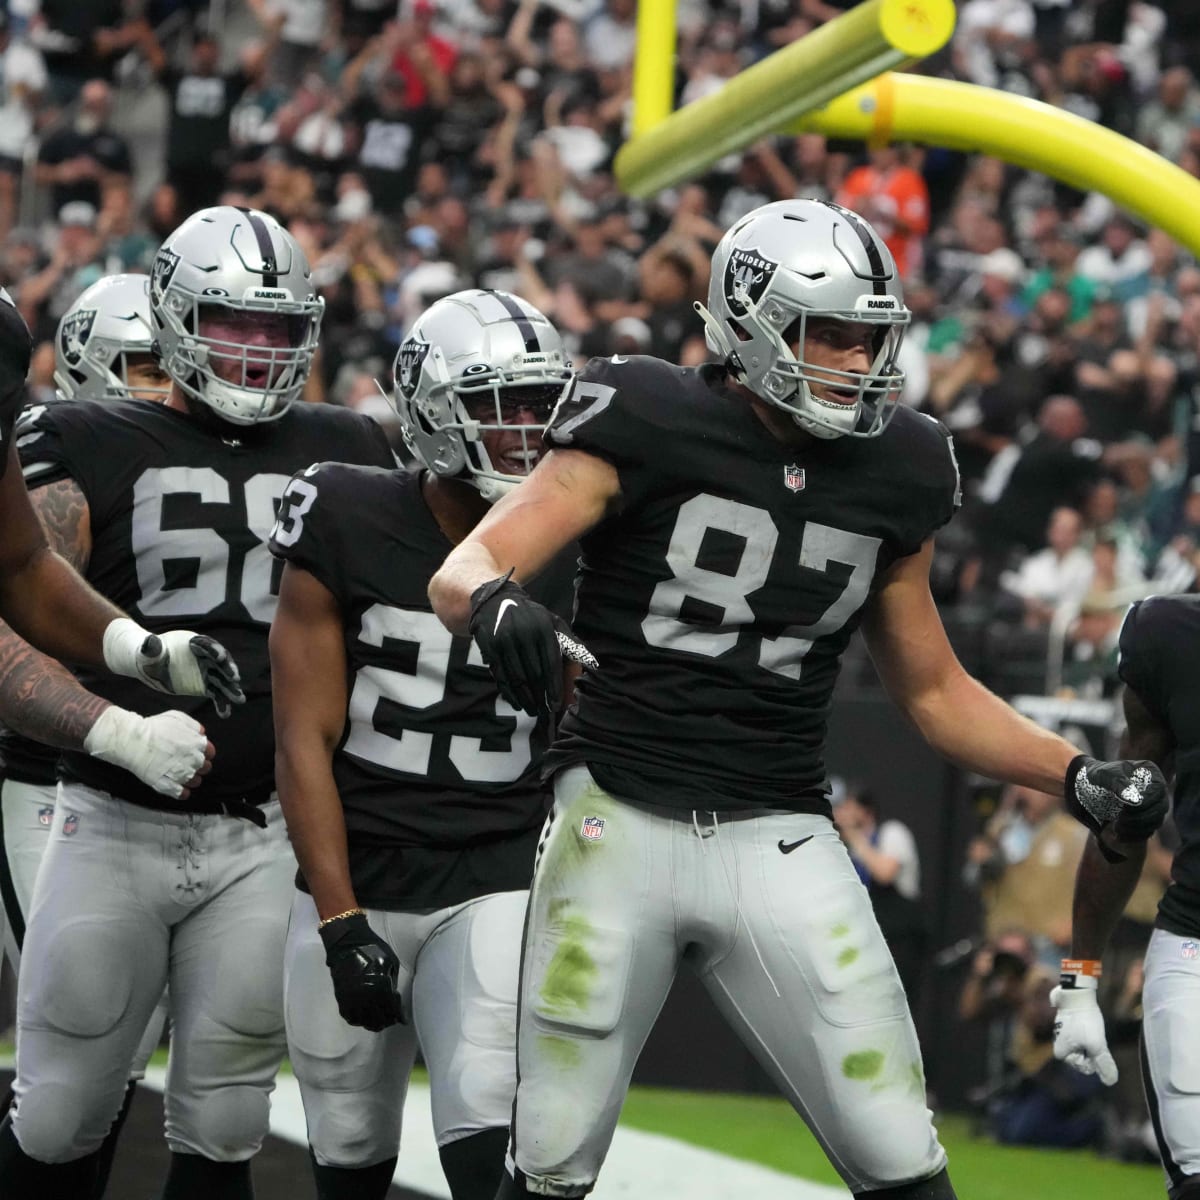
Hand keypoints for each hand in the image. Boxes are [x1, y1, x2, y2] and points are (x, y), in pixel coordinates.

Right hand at [83, 706, 212, 798]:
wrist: (134, 741)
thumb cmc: (155, 727)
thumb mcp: (178, 718)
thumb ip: (194, 726)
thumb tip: (202, 734)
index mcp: (197, 745)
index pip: (210, 753)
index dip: (205, 752)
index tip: (198, 752)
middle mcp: (193, 761)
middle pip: (205, 768)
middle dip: (200, 765)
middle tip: (189, 762)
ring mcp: (181, 775)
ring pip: (195, 782)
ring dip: (192, 779)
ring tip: (183, 774)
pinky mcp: (168, 786)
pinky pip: (182, 794)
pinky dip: (183, 793)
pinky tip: (180, 789)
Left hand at [103, 618, 245, 716]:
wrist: (149, 666)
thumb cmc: (149, 655)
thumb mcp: (148, 652)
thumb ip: (152, 648)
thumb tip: (150, 641)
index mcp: (194, 642)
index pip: (207, 645)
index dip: (214, 650)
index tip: (220, 657)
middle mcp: (205, 657)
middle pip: (220, 662)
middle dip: (228, 670)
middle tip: (235, 678)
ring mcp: (206, 672)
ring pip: (222, 680)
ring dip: (231, 689)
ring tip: (239, 699)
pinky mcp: (204, 685)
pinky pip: (216, 694)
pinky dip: (221, 703)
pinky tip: (225, 713)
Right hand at [319, 913, 405, 1030]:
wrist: (348, 943)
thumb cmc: (374, 950)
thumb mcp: (392, 963)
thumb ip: (393, 983)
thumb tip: (395, 1000)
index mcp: (381, 987)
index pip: (392, 1011)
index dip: (399, 1016)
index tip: (403, 1018)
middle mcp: (366, 998)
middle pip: (379, 1020)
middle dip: (388, 1020)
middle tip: (392, 1019)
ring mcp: (352, 1000)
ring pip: (364, 1022)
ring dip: (373, 1023)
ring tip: (379, 1020)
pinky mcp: (341, 999)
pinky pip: (351, 1017)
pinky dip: (359, 1020)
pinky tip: (365, 1017)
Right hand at [467, 574, 596, 714]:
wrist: (496, 602)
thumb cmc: (532, 618)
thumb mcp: (553, 622)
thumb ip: (571, 643)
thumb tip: (593, 664)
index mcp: (543, 628)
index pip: (551, 663)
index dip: (554, 687)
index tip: (557, 704)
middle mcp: (524, 634)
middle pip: (534, 674)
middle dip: (541, 697)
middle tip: (546, 713)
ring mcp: (505, 641)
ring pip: (517, 678)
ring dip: (526, 699)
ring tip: (533, 711)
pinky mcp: (490, 648)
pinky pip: (501, 676)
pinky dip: (510, 693)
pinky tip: (517, 704)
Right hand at [1051, 984, 1117, 1085]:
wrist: (1076, 993)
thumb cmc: (1085, 1021)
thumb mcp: (1098, 1045)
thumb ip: (1103, 1064)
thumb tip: (1110, 1082)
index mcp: (1061, 1053)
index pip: (1084, 1067)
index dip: (1094, 1058)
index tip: (1093, 1043)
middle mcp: (1058, 1044)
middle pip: (1083, 1056)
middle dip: (1092, 1049)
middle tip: (1093, 1035)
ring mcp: (1061, 1032)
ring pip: (1082, 1044)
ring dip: (1090, 1039)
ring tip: (1091, 1027)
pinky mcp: (1065, 1021)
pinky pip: (1079, 1033)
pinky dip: (1085, 1030)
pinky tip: (1087, 1021)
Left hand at [1065, 755, 1168, 854]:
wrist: (1085, 788)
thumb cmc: (1096, 776)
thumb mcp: (1103, 775)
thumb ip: (1118, 783)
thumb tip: (1136, 800)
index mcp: (1149, 772)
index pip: (1158, 791)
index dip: (1144, 802)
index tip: (1124, 806)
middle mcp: (1156, 789)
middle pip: (1160, 809)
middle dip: (1139, 818)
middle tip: (1119, 821)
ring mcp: (1153, 805)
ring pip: (1156, 822)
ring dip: (1136, 829)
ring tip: (1116, 827)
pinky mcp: (1146, 819)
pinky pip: (1148, 831)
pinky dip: (1134, 835)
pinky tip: (1117, 832)